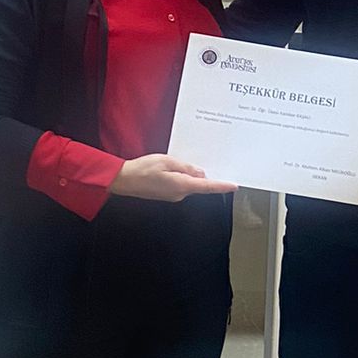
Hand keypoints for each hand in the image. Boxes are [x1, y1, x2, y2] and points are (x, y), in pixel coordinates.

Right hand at [110, 154, 235, 202]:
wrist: (123, 180)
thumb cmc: (143, 169)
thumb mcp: (167, 161)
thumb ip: (186, 167)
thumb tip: (200, 173)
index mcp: (182, 185)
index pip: (207, 187)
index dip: (222, 186)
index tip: (234, 186)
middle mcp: (180, 194)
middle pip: (199, 185)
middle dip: (204, 176)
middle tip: (209, 162)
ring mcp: (173, 196)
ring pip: (189, 184)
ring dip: (191, 175)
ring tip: (183, 162)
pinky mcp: (166, 194)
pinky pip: (181, 185)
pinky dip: (182, 177)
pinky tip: (175, 168)